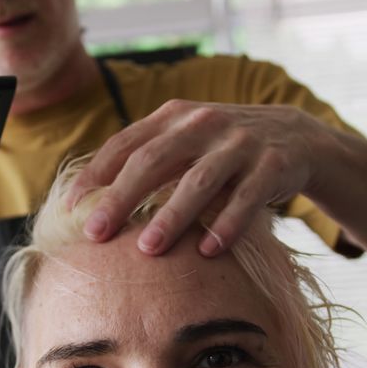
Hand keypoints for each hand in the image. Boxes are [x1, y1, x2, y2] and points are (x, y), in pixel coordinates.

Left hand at [67, 99, 335, 256]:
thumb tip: (87, 199)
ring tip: (147, 248)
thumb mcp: (184, 141)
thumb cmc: (222, 149)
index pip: (125, 144)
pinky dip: (226, 225)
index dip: (95, 175)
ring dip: (172, 216)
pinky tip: (208, 251)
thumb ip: (144, 158)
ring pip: (199, 181)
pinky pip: (247, 198)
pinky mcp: (273, 164)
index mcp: (174, 116)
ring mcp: (240, 143)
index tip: (70, 208)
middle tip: (96, 234)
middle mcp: (204, 123)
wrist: (296, 137)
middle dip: (121, 198)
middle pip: (154, 161)